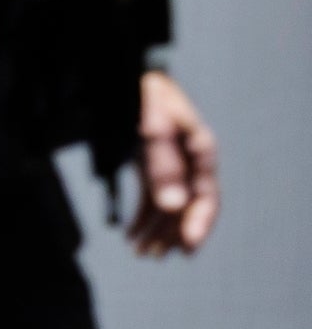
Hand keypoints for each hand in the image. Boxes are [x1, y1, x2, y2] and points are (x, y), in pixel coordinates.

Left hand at [127, 67, 217, 256]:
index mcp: (199, 148)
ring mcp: (170, 162)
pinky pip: (151, 196)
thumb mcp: (150, 124)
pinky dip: (142, 217)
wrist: (121, 71)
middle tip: (154, 257)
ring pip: (168, 205)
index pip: (207, 194)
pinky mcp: (150, 163)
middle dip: (174, 233)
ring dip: (156, 230)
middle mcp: (189, 158)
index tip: (188, 249)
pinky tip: (131, 236)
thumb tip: (173, 205)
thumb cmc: (140, 93)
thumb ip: (162, 163)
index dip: (199, 223)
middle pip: (188, 205)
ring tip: (140, 253)